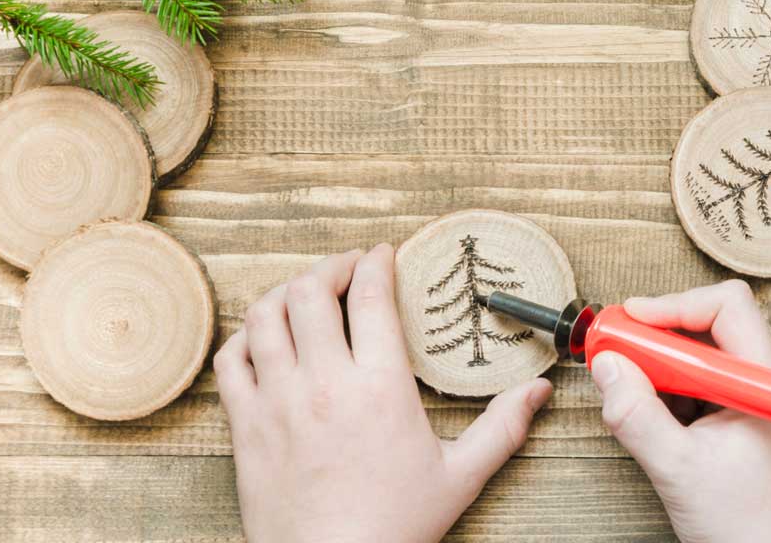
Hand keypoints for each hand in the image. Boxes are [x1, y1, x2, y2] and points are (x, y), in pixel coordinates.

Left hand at [214, 244, 552, 542]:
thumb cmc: (394, 527)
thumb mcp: (460, 477)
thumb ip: (502, 427)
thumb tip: (538, 390)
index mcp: (380, 388)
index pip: (371, 297)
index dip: (376, 262)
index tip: (383, 254)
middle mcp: (324, 384)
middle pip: (312, 291)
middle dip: (332, 266)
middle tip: (349, 269)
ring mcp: (277, 402)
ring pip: (265, 316)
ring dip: (286, 293)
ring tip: (307, 294)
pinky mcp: (245, 425)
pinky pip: (231, 359)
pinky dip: (245, 337)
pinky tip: (266, 339)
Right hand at [590, 280, 770, 542]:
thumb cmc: (747, 529)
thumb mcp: (677, 470)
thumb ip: (636, 414)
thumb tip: (606, 366)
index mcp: (768, 382)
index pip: (727, 307)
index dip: (674, 306)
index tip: (630, 320)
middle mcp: (770, 382)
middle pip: (709, 327)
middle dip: (657, 340)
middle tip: (615, 353)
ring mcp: (758, 401)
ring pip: (701, 358)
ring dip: (661, 370)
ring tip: (633, 396)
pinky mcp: (745, 419)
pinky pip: (702, 386)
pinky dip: (671, 394)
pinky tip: (655, 421)